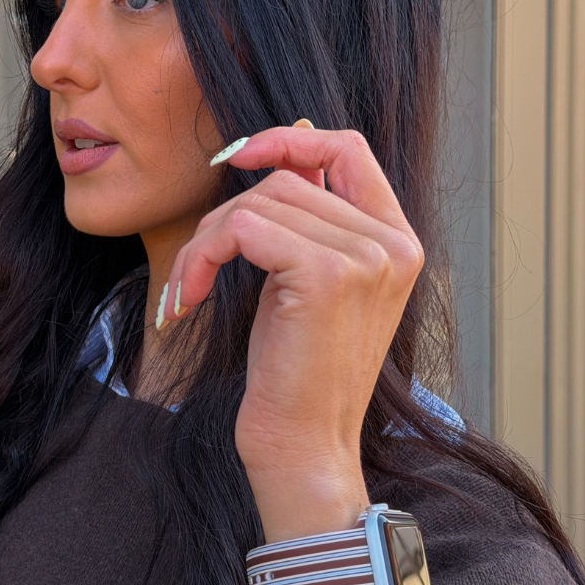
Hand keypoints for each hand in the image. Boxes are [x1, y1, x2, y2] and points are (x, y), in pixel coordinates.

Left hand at [163, 124, 423, 540]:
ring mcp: (366, 257)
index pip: (349, 149)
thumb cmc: (296, 370)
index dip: (290, 139)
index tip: (236, 158)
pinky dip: (201, 257)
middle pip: (284, 181)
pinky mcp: (328, 275)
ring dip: (204, 242)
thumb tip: (280, 152)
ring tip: (188, 289)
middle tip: (195, 270)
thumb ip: (306, 219)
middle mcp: (393, 244)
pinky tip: (188, 299)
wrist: (303, 444)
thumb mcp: (305, 282)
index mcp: (396, 241)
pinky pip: (241, 229)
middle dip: (223, 218)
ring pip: (256, 203)